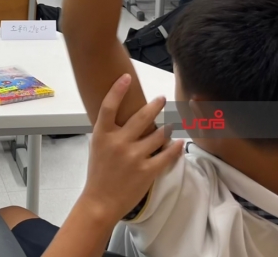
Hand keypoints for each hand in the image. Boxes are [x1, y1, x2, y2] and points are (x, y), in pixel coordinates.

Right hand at [80, 74, 182, 223]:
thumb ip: (110, 132)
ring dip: (166, 129)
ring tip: (169, 126)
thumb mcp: (98, 146)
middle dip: (155, 105)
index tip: (126, 77)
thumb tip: (124, 118)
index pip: (109, 106)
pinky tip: (179, 143)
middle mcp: (119, 142)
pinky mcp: (147, 171)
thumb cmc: (98, 173)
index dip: (117, 89)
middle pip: (141, 116)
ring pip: (158, 135)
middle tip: (161, 98)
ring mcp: (134, 157)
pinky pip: (167, 155)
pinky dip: (175, 148)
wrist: (100, 201)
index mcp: (103, 134)